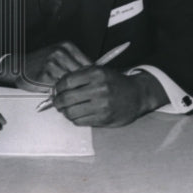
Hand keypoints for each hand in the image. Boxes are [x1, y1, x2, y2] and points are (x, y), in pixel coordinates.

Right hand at [0, 42, 90, 91]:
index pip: (88, 64)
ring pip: (70, 83)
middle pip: (81, 75)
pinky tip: (55, 90)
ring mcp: (52, 63)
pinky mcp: (45, 75)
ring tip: (66, 92)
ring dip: (69, 90)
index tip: (93, 86)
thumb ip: (75, 63)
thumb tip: (94, 75)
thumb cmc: (41, 63)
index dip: (91, 78)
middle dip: (81, 85)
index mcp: (67, 46)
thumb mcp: (60, 56)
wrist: (19, 66)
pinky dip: (58, 92)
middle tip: (83, 93)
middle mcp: (60, 52)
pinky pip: (58, 88)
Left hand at [50, 68, 164, 126]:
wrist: (137, 95)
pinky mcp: (104, 118)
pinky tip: (77, 114)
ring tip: (66, 109)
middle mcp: (99, 89)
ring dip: (65, 112)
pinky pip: (80, 121)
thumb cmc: (114, 82)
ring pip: (72, 112)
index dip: (58, 87)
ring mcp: (102, 105)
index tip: (56, 90)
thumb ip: (80, 75)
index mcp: (96, 74)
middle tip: (57, 102)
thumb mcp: (99, 70)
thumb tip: (58, 85)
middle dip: (57, 102)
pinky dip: (75, 119)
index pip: (67, 81)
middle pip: (67, 98)